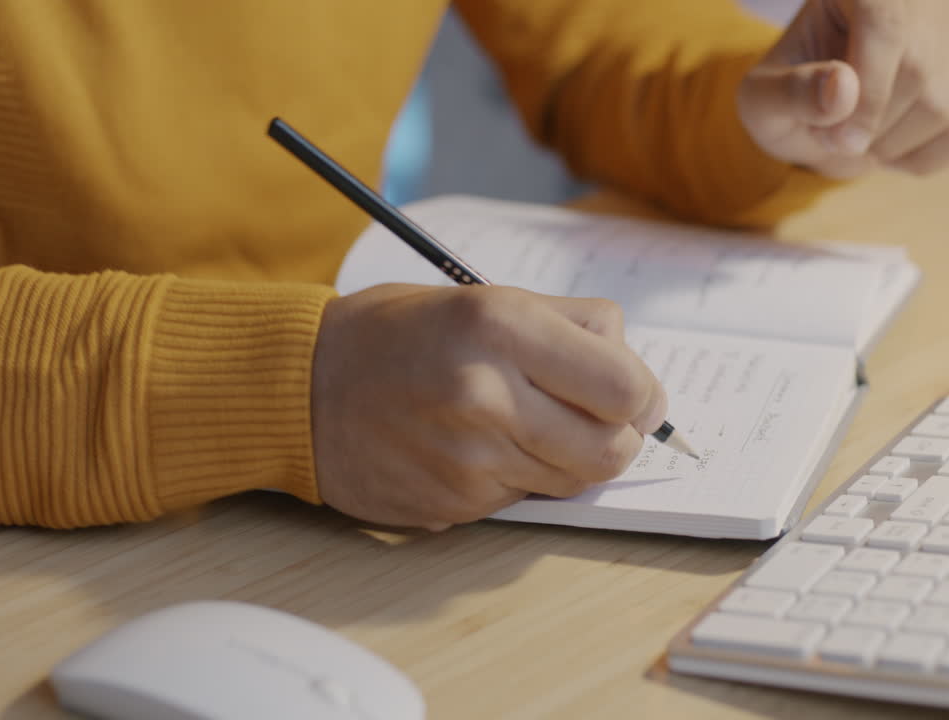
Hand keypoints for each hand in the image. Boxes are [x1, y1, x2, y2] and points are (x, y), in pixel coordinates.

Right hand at [310, 283, 667, 530]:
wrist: (303, 384)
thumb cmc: (402, 333)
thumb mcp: (487, 297)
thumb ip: (573, 327)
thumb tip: (643, 382)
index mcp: (501, 326)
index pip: (626, 388)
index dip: (644, 396)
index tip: (636, 395)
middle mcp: (486, 394)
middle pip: (611, 448)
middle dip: (618, 436)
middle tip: (597, 418)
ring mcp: (468, 458)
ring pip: (575, 481)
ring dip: (570, 458)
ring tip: (530, 424)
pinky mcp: (453, 503)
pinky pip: (524, 499)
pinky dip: (521, 477)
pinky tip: (482, 447)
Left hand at [737, 0, 948, 177]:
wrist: (819, 93)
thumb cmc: (790, 89)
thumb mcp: (762, 94)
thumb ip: (790, 91)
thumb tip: (842, 91)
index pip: (886, 28)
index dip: (868, 95)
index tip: (837, 141)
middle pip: (920, 74)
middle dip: (870, 128)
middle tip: (830, 137)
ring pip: (946, 108)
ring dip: (891, 147)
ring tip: (854, 139)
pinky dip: (922, 157)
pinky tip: (887, 147)